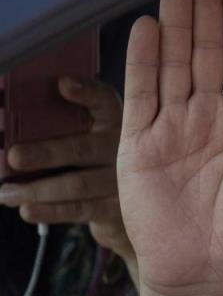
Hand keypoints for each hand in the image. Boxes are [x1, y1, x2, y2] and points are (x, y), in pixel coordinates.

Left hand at [0, 77, 137, 271]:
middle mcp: (124, 148)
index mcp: (114, 121)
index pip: (104, 100)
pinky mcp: (118, 208)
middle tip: (14, 156)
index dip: (85, 92)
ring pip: (78, 184)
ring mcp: (124, 180)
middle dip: (46, 153)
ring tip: (6, 193)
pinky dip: (51, 211)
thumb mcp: (90, 134)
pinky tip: (28, 209)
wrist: (137, 201)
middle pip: (83, 149)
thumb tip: (14, 129)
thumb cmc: (99, 161)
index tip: (63, 84)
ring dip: (38, 189)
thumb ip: (64, 124)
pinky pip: (81, 209)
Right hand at [117, 0, 222, 295]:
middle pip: (207, 50)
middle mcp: (209, 117)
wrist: (208, 278)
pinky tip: (147, 26)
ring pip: (175, 63)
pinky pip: (141, 95)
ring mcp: (173, 128)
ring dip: (176, 22)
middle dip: (208, 7)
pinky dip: (143, 61)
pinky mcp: (139, 146)